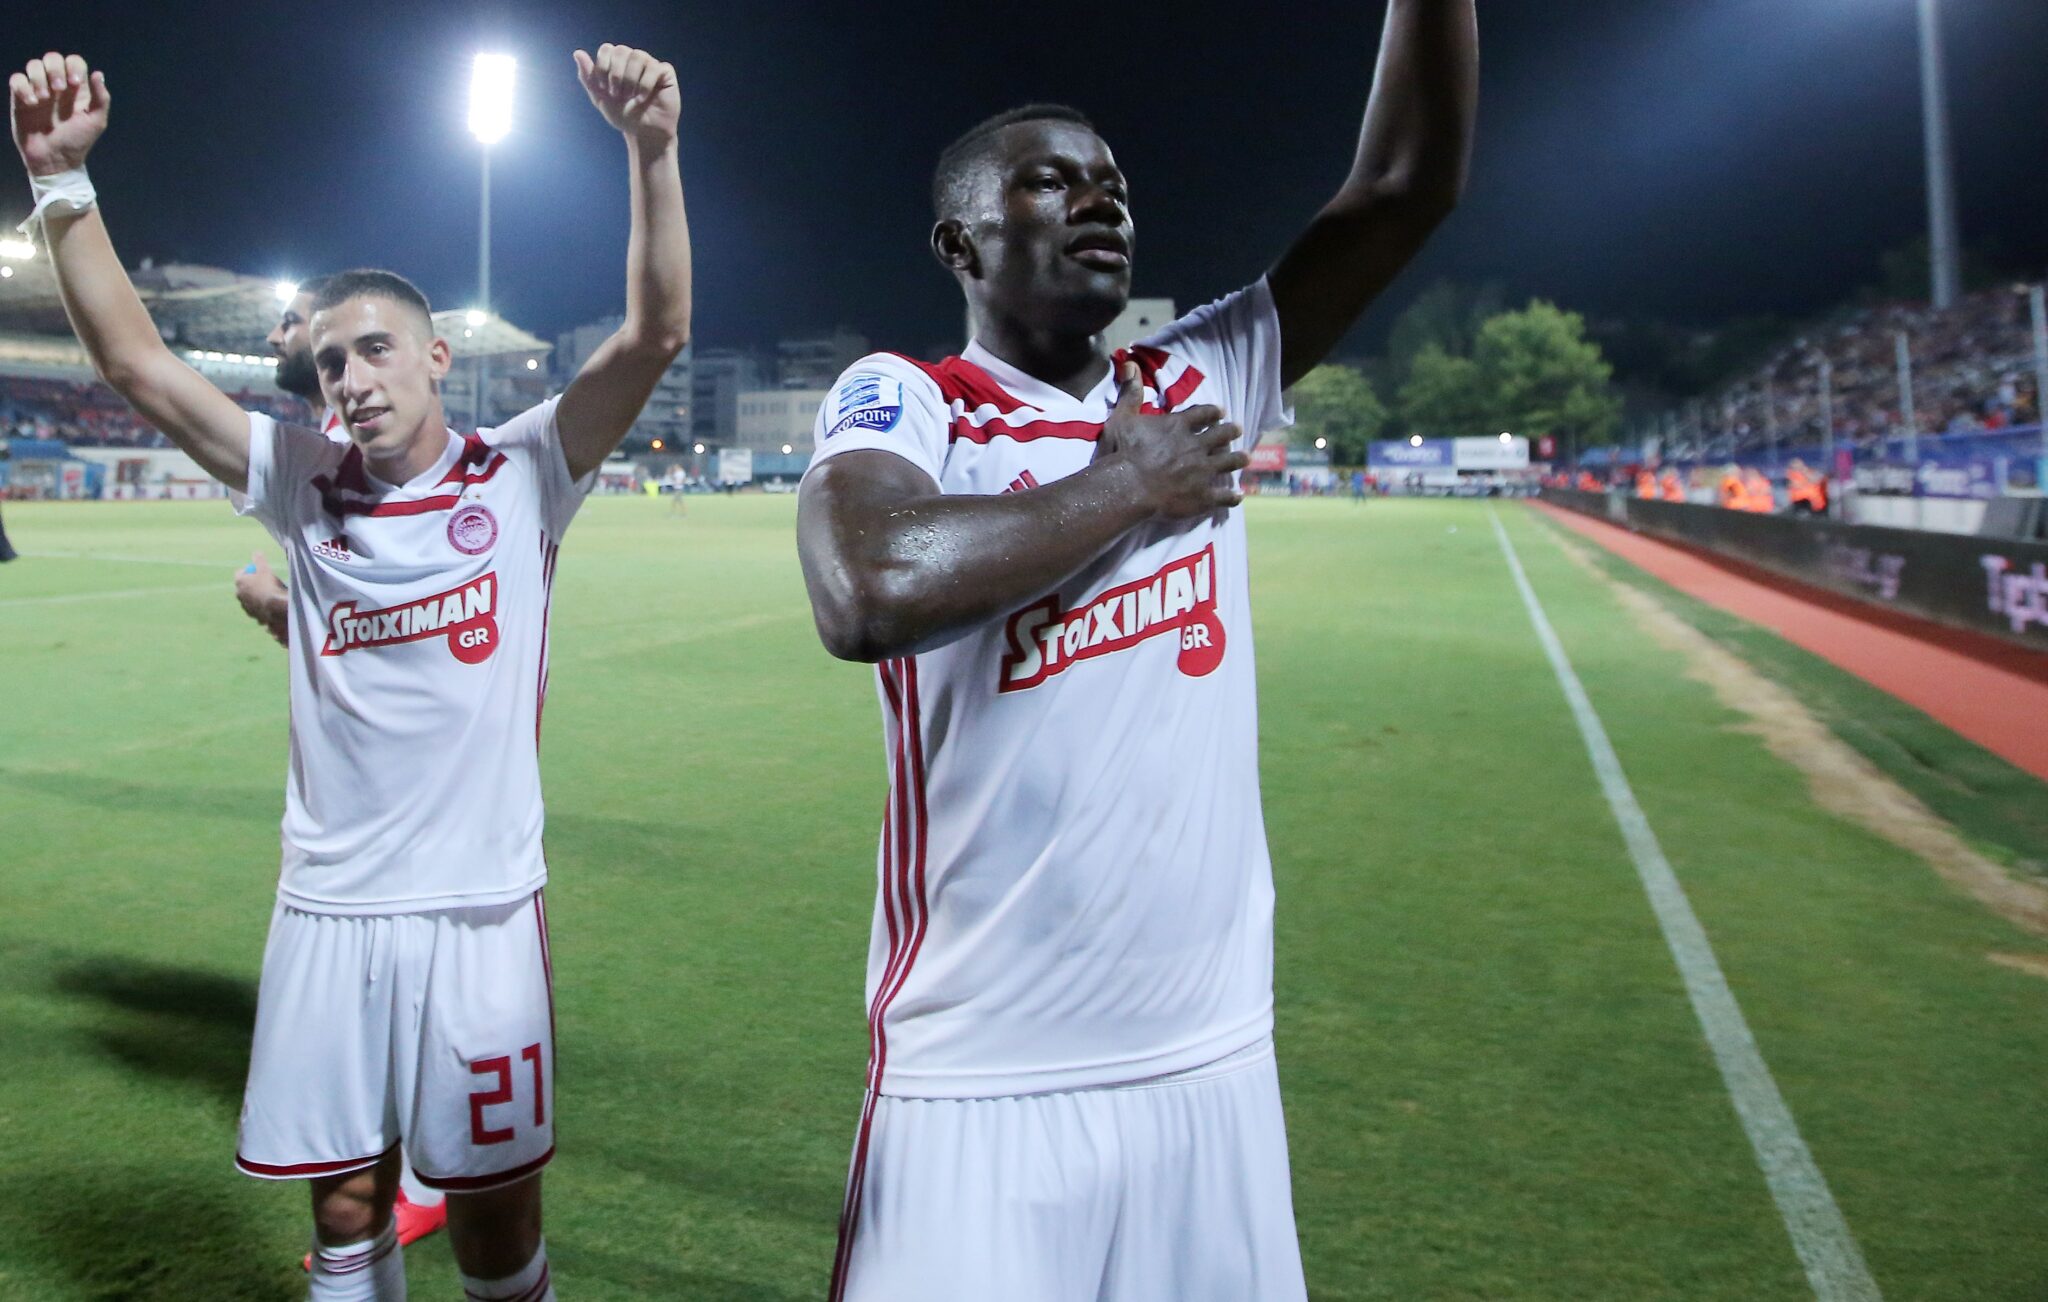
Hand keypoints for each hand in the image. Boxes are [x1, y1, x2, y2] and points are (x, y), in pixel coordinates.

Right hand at [9, 52, 108, 176]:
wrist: (56, 160)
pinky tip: (32, 103)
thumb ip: (101, 98)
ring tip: (44, 99)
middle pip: (52, 57)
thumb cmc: (77, 141)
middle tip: (59, 88)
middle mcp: (57, 85)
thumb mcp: (96, 121)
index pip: (74, 61)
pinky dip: (22, 87)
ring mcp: (38, 90)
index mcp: (76, 88)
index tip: (75, 83)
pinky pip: (16, 80)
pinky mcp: (21, 98)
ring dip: (38, 77)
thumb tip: (98, 74)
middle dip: (55, 68)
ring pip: (33, 65)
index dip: (73, 66)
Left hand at [234, 552, 289, 647]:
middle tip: (264, 582)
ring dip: (257, 597)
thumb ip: (259, 560)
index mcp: (239, 582)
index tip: (258, 571)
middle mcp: (239, 595)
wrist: (275, 607)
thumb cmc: (269, 585)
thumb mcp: (265, 569)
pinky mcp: (254, 616)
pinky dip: (262, 607)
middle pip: (244, 587)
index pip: (240, 573)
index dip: (249, 571)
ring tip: (270, 595)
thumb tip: (256, 552)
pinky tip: (272, 605)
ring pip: (250, 599)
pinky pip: (257, 609)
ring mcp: (246, 607)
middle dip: (252, 585)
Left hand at [573, 44, 678, 147]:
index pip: (607, 49)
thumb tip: (577, 53)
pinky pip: (654, 68)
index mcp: (618, 62)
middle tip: (617, 95)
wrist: (643, 133)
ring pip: (638, 56)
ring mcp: (650, 65)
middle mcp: (634, 60)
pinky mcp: (665, 73)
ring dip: (630, 79)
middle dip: (616, 74)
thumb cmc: (623, 115)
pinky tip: (642, 98)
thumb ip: (588, 77)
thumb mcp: (600, 98)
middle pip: (621, 50)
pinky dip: (645, 85)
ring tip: (631, 97)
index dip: (603, 67)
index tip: (605, 88)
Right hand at [1095, 361, 1248, 521]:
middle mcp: (1196, 445)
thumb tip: (1130, 363)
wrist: (1129, 486)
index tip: (1221, 411)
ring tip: (1246, 458)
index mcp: (1178, 426)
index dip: (1213, 412)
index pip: (1202, 414)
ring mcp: (1202, 471)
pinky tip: (1238, 495)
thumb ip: (1131, 392)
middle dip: (1231, 432)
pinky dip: (1233, 496)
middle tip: (1238, 430)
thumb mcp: (1122, 417)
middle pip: (1221, 436)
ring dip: (1238, 459)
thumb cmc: (1123, 452)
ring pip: (1228, 462)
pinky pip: (1223, 496)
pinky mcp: (1203, 496)